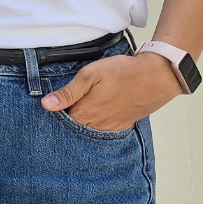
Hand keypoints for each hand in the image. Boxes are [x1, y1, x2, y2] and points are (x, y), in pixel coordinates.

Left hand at [41, 52, 182, 130]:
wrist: (156, 77)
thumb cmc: (122, 73)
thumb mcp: (89, 75)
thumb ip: (68, 92)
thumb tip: (46, 105)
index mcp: (86, 113)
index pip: (61, 121)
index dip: (55, 113)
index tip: (52, 106)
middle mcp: (97, 125)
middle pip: (75, 128)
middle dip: (68, 119)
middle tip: (67, 106)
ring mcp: (111, 126)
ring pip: (90, 130)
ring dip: (83, 122)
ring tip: (83, 108)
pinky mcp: (123, 124)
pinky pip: (105, 130)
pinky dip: (98, 124)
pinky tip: (98, 114)